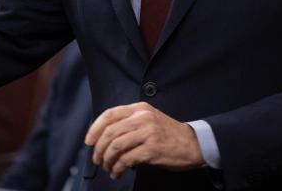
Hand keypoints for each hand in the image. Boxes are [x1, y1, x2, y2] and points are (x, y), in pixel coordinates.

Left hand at [84, 102, 203, 178]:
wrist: (193, 144)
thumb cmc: (167, 133)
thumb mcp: (148, 119)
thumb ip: (129, 123)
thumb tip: (102, 137)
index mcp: (139, 109)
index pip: (109, 114)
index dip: (95, 128)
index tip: (88, 141)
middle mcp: (142, 118)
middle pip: (109, 132)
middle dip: (99, 149)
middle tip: (96, 159)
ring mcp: (147, 133)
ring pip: (116, 146)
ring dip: (107, 160)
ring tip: (107, 167)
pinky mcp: (152, 149)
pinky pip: (126, 159)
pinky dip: (117, 167)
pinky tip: (117, 172)